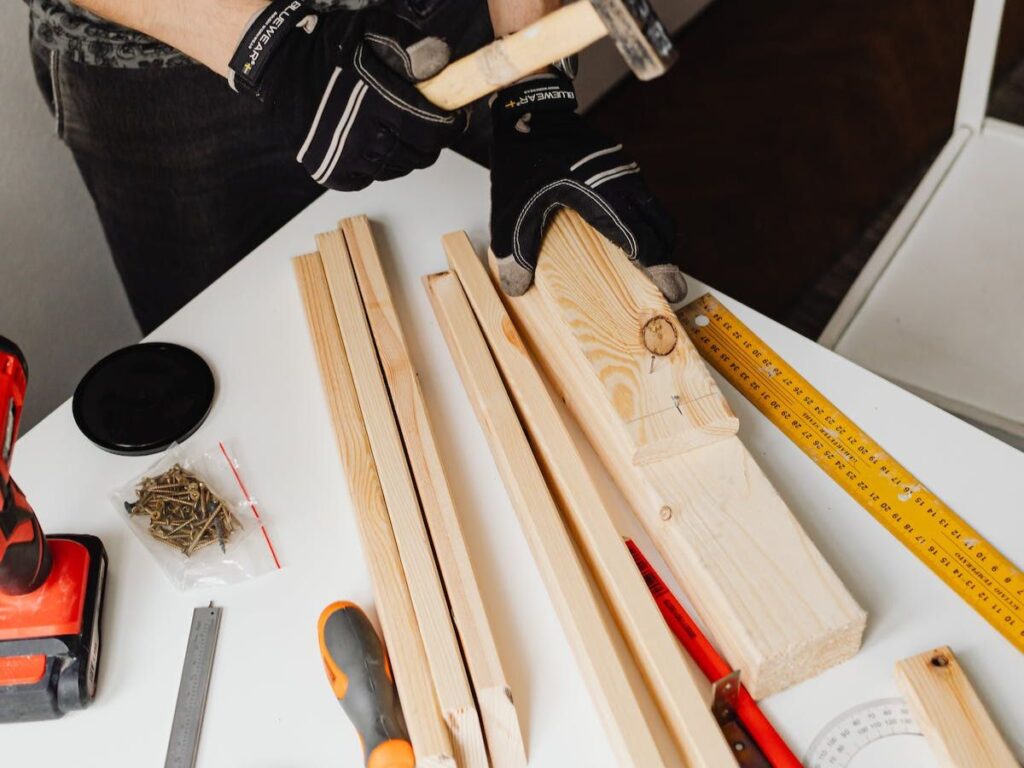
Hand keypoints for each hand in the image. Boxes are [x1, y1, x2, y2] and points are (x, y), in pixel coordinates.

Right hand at [228, 1, 466, 190]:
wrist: (278, 65)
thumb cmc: (326, 46)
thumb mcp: (372, 29)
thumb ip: (409, 46)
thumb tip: (442, 63)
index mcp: (375, 102)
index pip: (432, 131)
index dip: (450, 127)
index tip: (454, 119)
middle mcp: (360, 136)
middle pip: (418, 155)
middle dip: (430, 141)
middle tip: (428, 125)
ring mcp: (343, 158)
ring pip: (395, 170)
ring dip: (404, 154)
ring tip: (399, 132)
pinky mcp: (329, 171)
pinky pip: (367, 180)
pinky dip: (376, 167)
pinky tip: (374, 146)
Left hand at [489, 72, 685, 306]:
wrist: (531, 111)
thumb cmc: (523, 155)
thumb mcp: (510, 209)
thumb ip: (514, 250)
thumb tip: (516, 286)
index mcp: (601, 196)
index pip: (642, 239)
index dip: (659, 268)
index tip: (671, 290)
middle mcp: (621, 182)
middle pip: (661, 227)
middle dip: (667, 259)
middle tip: (666, 287)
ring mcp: (624, 171)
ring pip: (656, 212)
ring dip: (659, 239)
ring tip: (652, 266)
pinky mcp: (620, 166)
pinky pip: (644, 199)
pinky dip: (647, 222)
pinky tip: (632, 236)